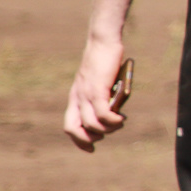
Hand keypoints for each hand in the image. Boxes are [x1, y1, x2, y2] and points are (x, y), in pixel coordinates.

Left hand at [63, 36, 130, 152]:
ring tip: (119, 123)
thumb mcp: (100, 82)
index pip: (69, 126)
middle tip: (108, 133)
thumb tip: (114, 111)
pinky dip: (113, 121)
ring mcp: (85, 94)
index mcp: (75, 97)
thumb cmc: (104, 60)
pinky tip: (121, 119)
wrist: (102, 42)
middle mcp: (77, 98)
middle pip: (74, 129)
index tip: (91, 149)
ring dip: (107, 130)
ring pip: (91, 124)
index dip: (79, 141)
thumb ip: (103, 96)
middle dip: (90, 139)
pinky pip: (102, 114)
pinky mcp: (97, 89)